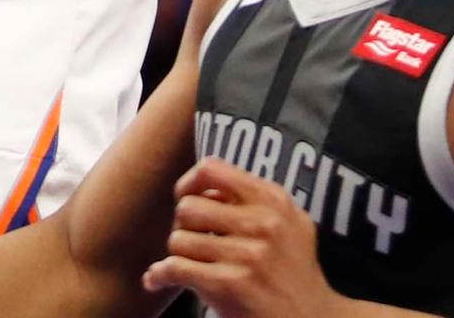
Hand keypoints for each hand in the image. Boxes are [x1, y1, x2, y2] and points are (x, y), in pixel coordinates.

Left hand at [147, 159, 348, 317]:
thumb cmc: (295, 272)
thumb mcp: (291, 223)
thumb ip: (254, 198)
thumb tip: (205, 188)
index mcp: (274, 200)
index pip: (211, 169)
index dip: (189, 183)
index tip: (186, 199)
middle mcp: (262, 223)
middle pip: (188, 207)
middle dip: (183, 226)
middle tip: (193, 242)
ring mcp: (247, 255)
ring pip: (179, 240)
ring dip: (179, 255)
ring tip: (192, 265)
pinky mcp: (230, 284)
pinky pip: (175, 268)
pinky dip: (160, 275)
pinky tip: (158, 279)